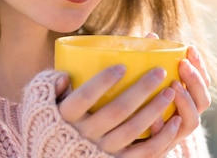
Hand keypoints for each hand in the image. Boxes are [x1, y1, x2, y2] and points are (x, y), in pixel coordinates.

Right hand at [54, 65, 182, 156]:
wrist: (57, 156)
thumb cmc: (51, 123)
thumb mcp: (41, 104)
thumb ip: (49, 86)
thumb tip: (64, 75)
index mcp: (65, 117)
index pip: (84, 97)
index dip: (102, 81)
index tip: (122, 66)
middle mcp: (83, 136)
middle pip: (116, 111)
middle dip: (141, 89)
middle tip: (159, 71)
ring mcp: (102, 151)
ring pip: (132, 131)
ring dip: (154, 110)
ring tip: (170, 91)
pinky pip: (144, 153)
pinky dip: (162, 138)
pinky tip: (175, 121)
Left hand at [145, 33, 211, 151]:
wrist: (121, 140)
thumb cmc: (134, 105)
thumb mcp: (143, 82)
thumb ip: (149, 62)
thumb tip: (150, 35)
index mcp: (186, 100)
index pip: (202, 82)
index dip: (200, 66)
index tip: (190, 48)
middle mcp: (186, 117)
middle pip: (203, 100)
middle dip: (196, 81)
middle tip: (183, 65)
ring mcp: (176, 134)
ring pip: (193, 121)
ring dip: (186, 102)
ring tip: (174, 87)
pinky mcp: (162, 148)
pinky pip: (167, 140)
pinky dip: (163, 127)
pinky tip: (153, 118)